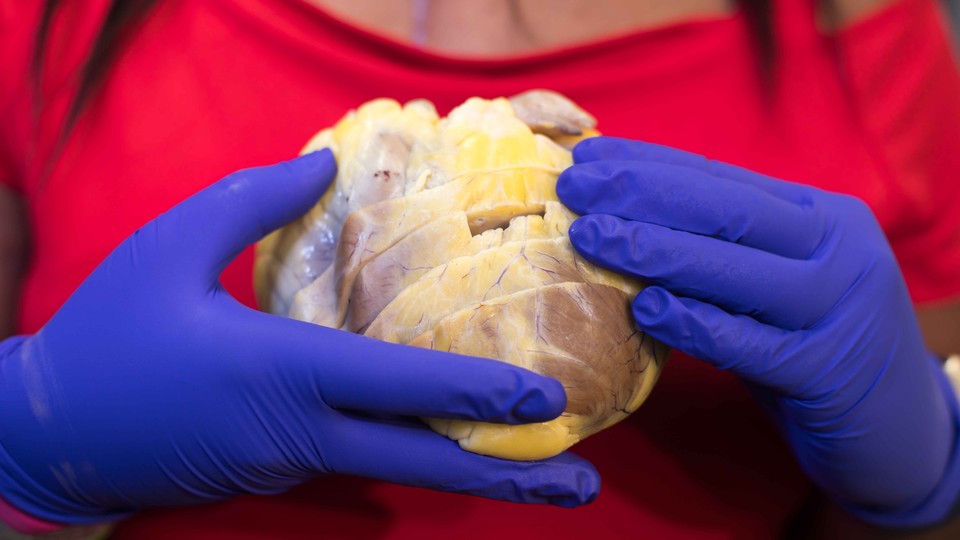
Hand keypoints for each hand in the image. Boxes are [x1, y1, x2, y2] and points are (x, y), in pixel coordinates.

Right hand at [0, 151, 597, 526]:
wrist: (50, 432)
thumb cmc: (109, 333)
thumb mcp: (168, 247)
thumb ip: (251, 200)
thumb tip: (319, 161)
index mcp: (278, 373)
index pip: (397, 389)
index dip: (474, 394)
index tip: (542, 401)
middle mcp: (298, 431)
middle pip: (420, 463)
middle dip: (504, 474)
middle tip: (581, 483)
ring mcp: (289, 463)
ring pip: (397, 471)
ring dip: (472, 474)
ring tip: (543, 478)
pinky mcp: (276, 473)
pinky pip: (361, 464)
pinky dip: (417, 459)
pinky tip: (454, 446)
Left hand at [557, 137, 959, 526]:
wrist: (900, 430)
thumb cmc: (813, 347)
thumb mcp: (775, 286)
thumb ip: (721, 252)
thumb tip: (622, 218)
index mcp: (821, 218)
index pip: (722, 180)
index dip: (650, 165)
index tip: (587, 158)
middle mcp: (839, 250)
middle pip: (729, 211)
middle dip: (642, 193)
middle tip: (574, 188)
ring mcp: (841, 309)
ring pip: (737, 269)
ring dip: (656, 249)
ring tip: (591, 236)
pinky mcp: (830, 372)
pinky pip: (752, 344)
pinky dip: (696, 324)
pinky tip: (647, 309)